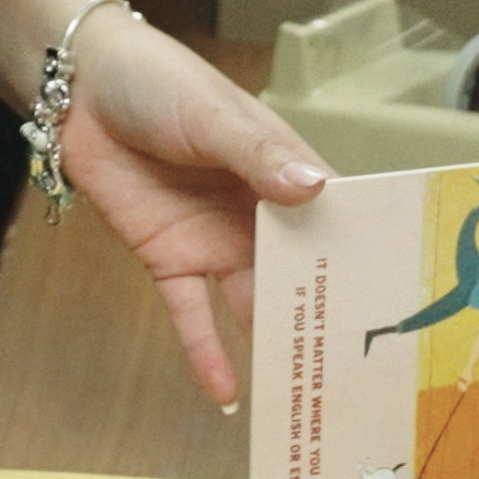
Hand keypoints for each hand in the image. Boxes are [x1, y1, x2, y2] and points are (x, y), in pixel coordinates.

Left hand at [54, 11, 331, 405]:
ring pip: (254, 303)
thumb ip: (258, 155)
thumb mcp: (212, 114)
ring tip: (305, 393)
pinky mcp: (170, 261)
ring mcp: (215, 242)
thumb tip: (313, 189)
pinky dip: (207, 354)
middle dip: (327, 317)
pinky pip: (192, 316)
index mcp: (283, 170)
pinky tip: (226, 395)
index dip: (362, 259)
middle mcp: (258, 214)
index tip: (397, 306)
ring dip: (275, 344)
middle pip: (301, 273)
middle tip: (360, 372)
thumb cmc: (159, 83)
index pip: (335, 221)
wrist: (81, 88)